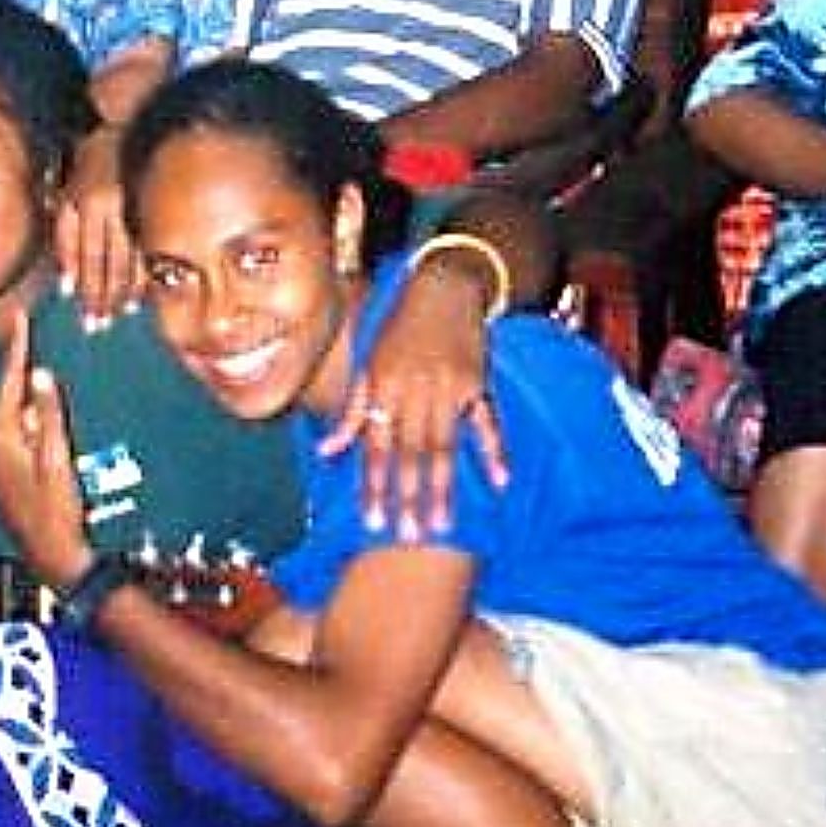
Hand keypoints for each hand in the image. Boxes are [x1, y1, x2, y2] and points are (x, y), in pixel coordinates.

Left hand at [0, 312, 95, 591]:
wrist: (51, 557)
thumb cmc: (56, 511)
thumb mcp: (58, 458)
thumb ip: (49, 414)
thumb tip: (41, 374)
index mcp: (0, 438)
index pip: (10, 382)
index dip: (18, 349)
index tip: (21, 320)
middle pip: (8, 398)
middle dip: (24, 375)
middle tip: (36, 342)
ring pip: (11, 417)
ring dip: (29, 403)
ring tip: (50, 389)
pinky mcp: (1, 474)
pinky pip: (12, 435)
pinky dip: (27, 423)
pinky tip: (45, 426)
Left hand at [53, 130, 141, 325]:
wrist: (129, 130)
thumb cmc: (90, 167)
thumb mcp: (68, 194)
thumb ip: (63, 237)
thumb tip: (65, 285)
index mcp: (89, 202)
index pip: (85, 254)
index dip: (82, 284)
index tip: (80, 311)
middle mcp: (113, 208)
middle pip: (106, 263)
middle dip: (101, 297)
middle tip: (98, 325)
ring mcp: (138, 209)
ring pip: (130, 259)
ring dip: (123, 292)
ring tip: (118, 315)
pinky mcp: (155, 211)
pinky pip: (150, 250)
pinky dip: (145, 277)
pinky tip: (141, 297)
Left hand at [325, 266, 505, 541]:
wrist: (441, 289)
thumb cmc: (397, 330)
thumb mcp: (368, 364)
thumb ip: (352, 412)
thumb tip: (326, 454)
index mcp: (383, 386)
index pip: (376, 445)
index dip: (374, 485)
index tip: (373, 521)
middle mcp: (414, 390)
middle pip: (410, 452)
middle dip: (408, 496)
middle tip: (409, 537)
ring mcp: (450, 387)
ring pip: (445, 445)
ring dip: (444, 487)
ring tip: (443, 524)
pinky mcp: (479, 382)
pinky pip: (487, 422)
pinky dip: (495, 451)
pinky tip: (499, 482)